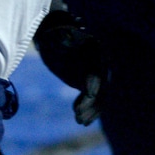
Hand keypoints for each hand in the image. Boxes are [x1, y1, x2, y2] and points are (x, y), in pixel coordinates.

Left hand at [33, 10, 108, 125]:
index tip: (89, 94)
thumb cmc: (53, 35)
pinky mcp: (88, 82)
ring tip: (79, 119)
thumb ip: (62, 38)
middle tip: (78, 114)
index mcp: (94, 49)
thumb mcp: (56, 36)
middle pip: (102, 85)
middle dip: (93, 102)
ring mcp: (95, 73)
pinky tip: (79, 117)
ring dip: (91, 109)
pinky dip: (89, 109)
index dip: (95, 81)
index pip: (99, 68)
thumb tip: (65, 36)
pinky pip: (94, 99)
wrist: (52, 38)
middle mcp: (99, 62)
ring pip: (100, 95)